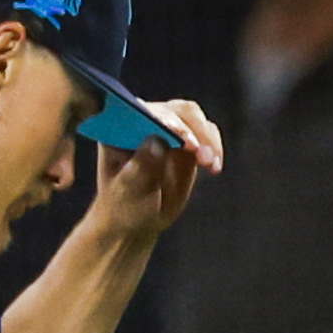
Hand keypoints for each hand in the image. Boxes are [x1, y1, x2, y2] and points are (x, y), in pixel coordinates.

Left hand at [90, 100, 221, 239]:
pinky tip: (214, 167)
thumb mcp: (129, 192)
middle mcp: (143, 121)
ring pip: (192, 118)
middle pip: (171, 111)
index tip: (175, 132)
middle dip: (188, 129)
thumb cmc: (123, 205)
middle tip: (197, 150)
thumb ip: (142, 167)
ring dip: (205, 138)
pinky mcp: (187, 139)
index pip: (138, 114)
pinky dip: (213, 147)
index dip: (158, 119)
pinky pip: (206, 133)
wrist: (136, 220)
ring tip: (210, 164)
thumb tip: (158, 141)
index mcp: (118, 128)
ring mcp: (167, 128)